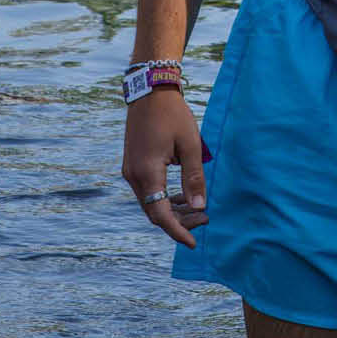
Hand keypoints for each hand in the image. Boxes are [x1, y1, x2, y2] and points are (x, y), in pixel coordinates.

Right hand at [119, 88, 208, 246]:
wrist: (150, 94)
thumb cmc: (173, 116)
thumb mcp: (191, 146)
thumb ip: (194, 178)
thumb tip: (199, 208)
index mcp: (147, 173)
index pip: (160, 214)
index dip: (177, 231)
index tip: (193, 244)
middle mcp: (133, 176)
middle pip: (154, 212)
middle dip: (179, 222)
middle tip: (206, 220)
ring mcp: (130, 171)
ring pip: (150, 203)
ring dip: (173, 210)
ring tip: (199, 210)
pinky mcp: (133, 166)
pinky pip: (148, 191)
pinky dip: (165, 198)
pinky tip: (184, 196)